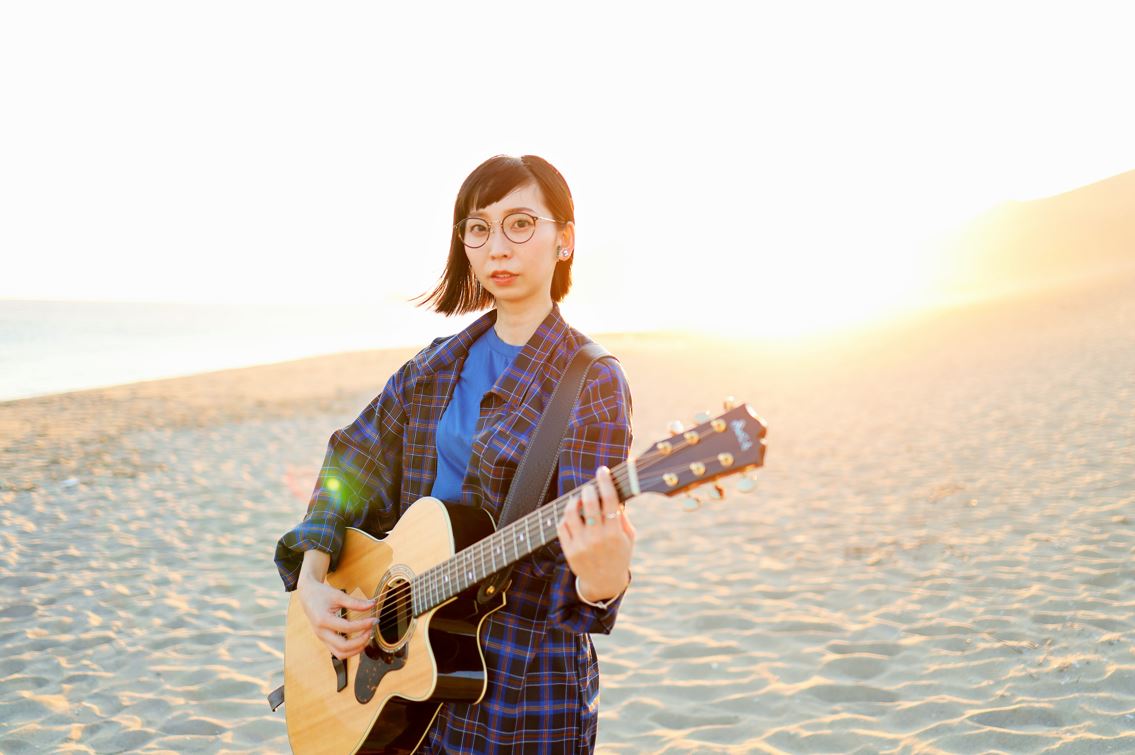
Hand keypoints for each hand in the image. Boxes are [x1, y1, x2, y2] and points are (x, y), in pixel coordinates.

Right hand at [296, 572, 378, 660]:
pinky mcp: (325, 640)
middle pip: (343, 647)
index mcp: (323, 620)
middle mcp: (321, 632)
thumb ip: (355, 602)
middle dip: (360, 641)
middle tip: (371, 630)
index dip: (363, 625)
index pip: (347, 628)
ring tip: (367, 637)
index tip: (374, 620)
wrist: (307, 596)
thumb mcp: (338, 595)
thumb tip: (372, 604)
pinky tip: (360, 640)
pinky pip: (338, 651)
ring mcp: (322, 638)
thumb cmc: (321, 594)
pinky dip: (350, 650)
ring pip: (340, 654)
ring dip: (356, 649)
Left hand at [557, 465, 635, 601]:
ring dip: (573, 501)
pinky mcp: (568, 550)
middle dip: (588, 489)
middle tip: (589, 487)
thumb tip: (614, 496)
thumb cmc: (619, 555)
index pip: (609, 501)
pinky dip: (565, 517)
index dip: (605, 482)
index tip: (602, 471)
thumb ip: (622, 518)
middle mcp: (597, 538)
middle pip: (588, 504)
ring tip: (578, 499)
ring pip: (571, 513)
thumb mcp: (628, 538)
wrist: (604, 582)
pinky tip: (571, 515)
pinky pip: (561, 526)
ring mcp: (580, 545)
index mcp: (615, 534)